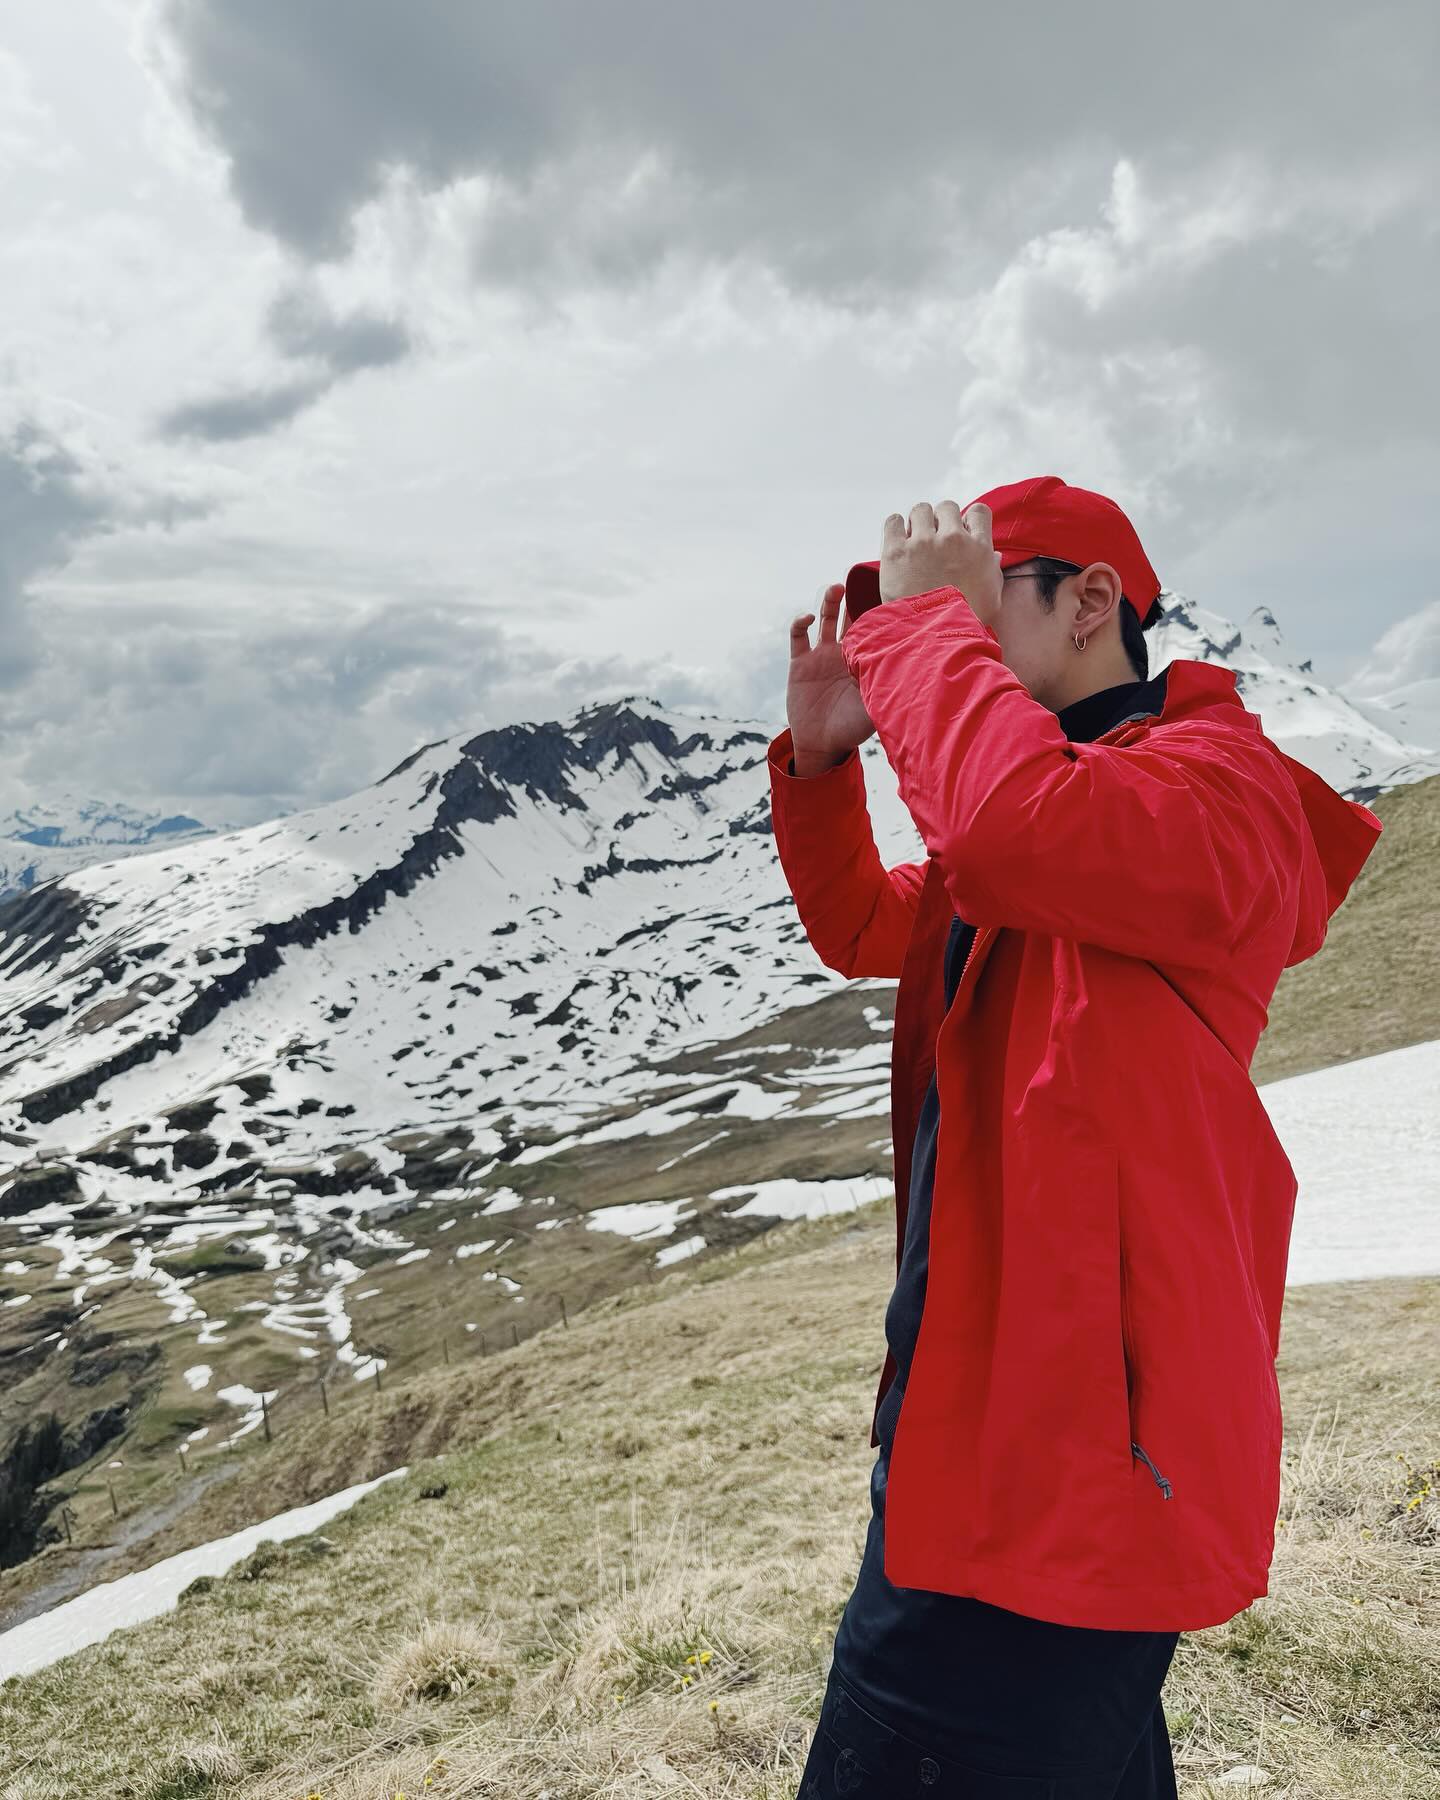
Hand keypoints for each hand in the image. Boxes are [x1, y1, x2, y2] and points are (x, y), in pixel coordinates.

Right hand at [786, 582, 875, 763]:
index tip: (889, 596)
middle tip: (862, 580)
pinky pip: (798, 636)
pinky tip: (808, 618)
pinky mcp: (799, 662)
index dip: (879, 614)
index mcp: (863, 661)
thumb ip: (885, 689)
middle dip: (856, 599)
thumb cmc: (852, 729)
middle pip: (851, 618)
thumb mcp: (874, 709)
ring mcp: (820, 656)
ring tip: (836, 588)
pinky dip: (801, 623)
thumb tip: (907, 673)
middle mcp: (842, 653)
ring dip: (830, 602)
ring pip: (826, 620)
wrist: (821, 744)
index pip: (873, 631)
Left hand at [879, 499, 1002, 632]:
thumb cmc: (966, 622)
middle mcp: (953, 539)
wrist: (934, 637)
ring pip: (920, 510)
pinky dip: (895, 527)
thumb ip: (993, 573)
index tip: (961, 534)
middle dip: (941, 521)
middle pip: (946, 507)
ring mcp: (923, 543)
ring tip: (915, 543)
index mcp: (979, 548)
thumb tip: (993, 557)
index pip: (978, 511)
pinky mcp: (896, 551)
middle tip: (935, 542)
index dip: (968, 520)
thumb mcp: (993, 599)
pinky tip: (898, 542)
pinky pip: (894, 522)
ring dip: (918, 523)